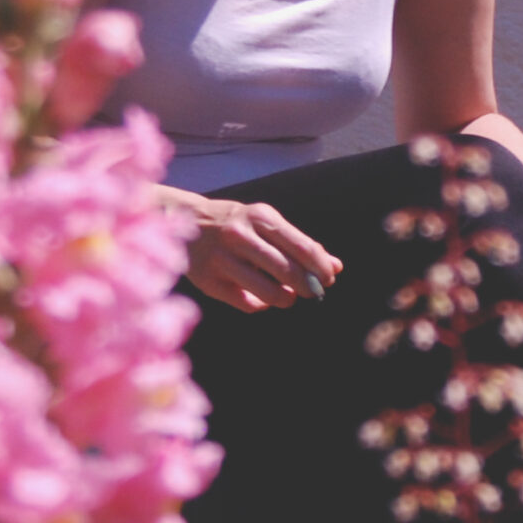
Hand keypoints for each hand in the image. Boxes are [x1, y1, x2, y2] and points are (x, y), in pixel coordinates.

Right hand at [157, 186, 340, 312]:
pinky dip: (261, 304)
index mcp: (259, 217)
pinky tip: (262, 298)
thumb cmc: (239, 225)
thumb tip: (336, 267)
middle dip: (307, 286)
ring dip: (286, 298)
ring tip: (288, 297)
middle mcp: (239, 236)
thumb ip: (300, 245)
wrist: (186, 223)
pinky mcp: (208, 282)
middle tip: (314, 292)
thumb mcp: (267, 225)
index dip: (321, 267)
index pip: (302, 247)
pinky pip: (246, 304)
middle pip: (287, 271)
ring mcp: (221, 259)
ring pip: (268, 292)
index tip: (329, 278)